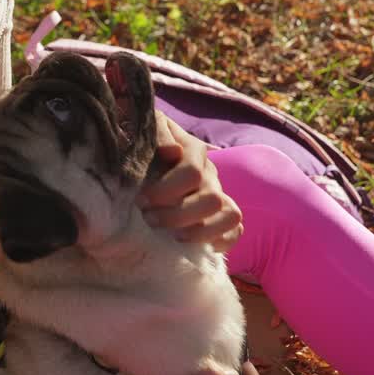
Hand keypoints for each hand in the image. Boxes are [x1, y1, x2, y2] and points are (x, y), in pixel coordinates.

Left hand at [138, 110, 242, 251]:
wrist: (141, 156)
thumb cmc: (138, 143)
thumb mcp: (143, 130)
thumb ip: (157, 133)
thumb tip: (173, 152)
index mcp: (192, 150)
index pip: (192, 173)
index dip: (165, 191)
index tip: (141, 200)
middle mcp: (209, 173)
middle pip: (211, 199)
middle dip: (178, 215)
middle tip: (150, 219)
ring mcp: (218, 194)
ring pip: (230, 215)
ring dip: (201, 231)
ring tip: (174, 236)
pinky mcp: (219, 214)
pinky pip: (235, 230)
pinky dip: (220, 241)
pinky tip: (193, 244)